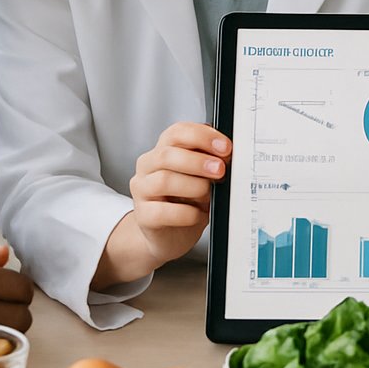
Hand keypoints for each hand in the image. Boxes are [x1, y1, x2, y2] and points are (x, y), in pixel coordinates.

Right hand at [127, 122, 229, 268]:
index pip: (177, 132)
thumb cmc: (187, 202)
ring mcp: (142, 191)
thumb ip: (208, 163)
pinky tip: (197, 215)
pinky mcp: (143, 216)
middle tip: (220, 170)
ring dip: (193, 186)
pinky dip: (185, 213)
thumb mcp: (200, 177)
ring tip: (208, 194)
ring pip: (164, 181)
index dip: (202, 136)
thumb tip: (227, 156)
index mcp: (162, 151)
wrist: (169, 235)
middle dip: (198, 161)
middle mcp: (147, 167)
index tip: (225, 147)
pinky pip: (162, 212)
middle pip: (167, 155)